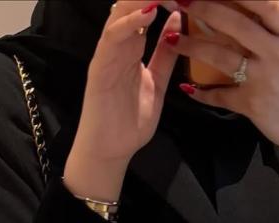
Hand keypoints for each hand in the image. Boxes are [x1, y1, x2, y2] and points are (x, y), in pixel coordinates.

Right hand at [65, 1, 181, 200]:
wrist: (110, 151)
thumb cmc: (131, 120)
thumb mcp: (158, 82)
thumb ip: (166, 53)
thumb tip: (179, 20)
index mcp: (132, 47)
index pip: (146, 10)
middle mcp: (118, 45)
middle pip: (133, 6)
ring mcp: (107, 54)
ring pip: (121, 15)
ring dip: (141, 0)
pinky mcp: (99, 67)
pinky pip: (112, 38)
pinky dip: (128, 23)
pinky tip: (147, 13)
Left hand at [167, 0, 278, 176]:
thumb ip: (272, 29)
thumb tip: (239, 8)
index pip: (263, 1)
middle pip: (235, 23)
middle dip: (204, 9)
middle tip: (181, 0)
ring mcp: (265, 79)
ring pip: (221, 56)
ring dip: (191, 47)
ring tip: (171, 40)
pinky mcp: (253, 104)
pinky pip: (220, 95)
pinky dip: (201, 92)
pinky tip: (187, 86)